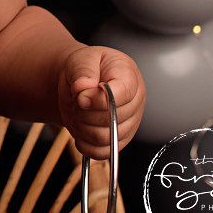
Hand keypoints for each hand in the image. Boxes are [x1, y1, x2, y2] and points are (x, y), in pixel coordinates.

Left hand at [56, 44, 144, 161]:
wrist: (80, 83)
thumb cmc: (85, 69)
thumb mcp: (81, 60)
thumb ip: (83, 72)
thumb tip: (84, 89)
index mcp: (129, 77)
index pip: (121, 95)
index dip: (98, 100)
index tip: (80, 96)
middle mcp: (135, 102)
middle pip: (112, 120)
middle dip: (85, 113)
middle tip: (77, 101)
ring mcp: (130, 123)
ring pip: (105, 138)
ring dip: (83, 128)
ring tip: (78, 113)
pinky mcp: (119, 140)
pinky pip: (102, 152)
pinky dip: (85, 145)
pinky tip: (80, 129)